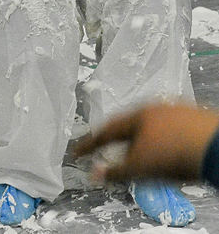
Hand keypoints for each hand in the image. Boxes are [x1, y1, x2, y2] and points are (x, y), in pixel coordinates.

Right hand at [75, 103, 218, 181]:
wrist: (213, 145)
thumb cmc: (175, 153)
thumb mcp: (138, 167)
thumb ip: (114, 171)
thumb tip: (93, 174)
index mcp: (133, 117)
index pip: (104, 132)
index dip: (89, 143)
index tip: (77, 151)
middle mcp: (152, 107)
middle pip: (128, 126)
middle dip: (119, 141)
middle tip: (113, 152)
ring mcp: (174, 110)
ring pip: (151, 125)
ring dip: (144, 140)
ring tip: (145, 156)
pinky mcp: (193, 117)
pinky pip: (171, 127)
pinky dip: (165, 139)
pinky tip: (170, 151)